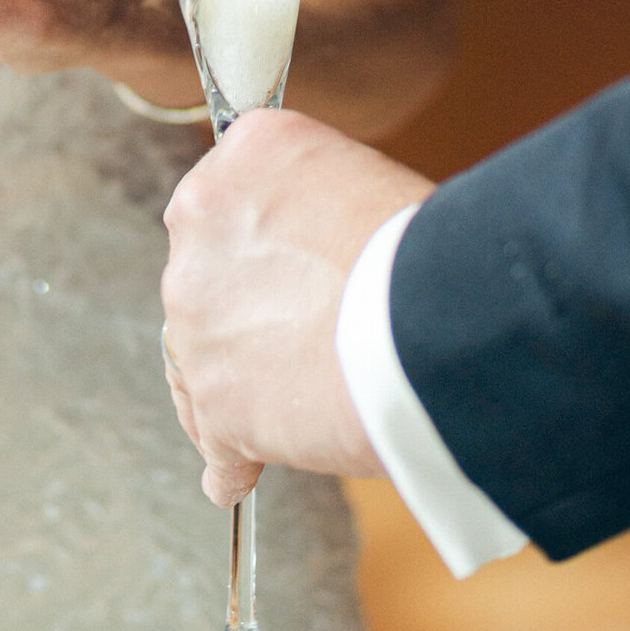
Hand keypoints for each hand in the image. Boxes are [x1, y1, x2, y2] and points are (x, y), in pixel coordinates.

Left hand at [160, 109, 433, 506]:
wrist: (432, 324)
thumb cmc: (426, 250)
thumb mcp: (360, 178)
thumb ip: (306, 200)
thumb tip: (304, 243)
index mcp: (239, 161)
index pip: (222, 203)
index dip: (256, 246)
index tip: (283, 271)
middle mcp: (198, 230)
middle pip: (204, 279)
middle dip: (243, 308)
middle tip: (304, 333)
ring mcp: (197, 320)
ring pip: (198, 357)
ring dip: (236, 377)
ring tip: (289, 401)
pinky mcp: (215, 401)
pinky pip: (211, 437)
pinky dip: (231, 457)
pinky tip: (241, 469)